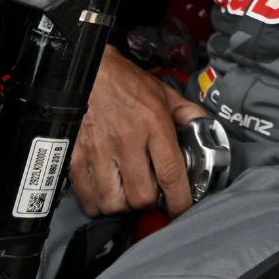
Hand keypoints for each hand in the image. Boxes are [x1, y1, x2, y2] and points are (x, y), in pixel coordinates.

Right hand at [72, 47, 208, 216]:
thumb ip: (187, 113)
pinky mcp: (75, 156)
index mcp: (153, 124)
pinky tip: (105, 194)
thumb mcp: (163, 93)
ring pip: (113, 202)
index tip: (181, 208)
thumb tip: (203, 129)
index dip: (179, 200)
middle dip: (149, 203)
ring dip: (123, 206)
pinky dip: (97, 204)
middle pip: (141, 196)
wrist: (88, 69)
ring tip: (127, 196)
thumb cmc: (126, 82)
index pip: (170, 174)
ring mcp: (98, 150)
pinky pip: (86, 196)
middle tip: (150, 195)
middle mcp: (126, 140)